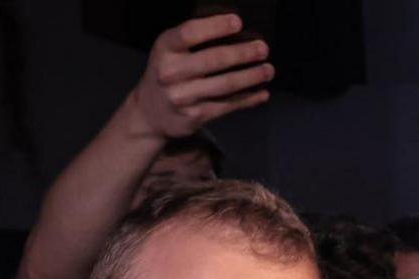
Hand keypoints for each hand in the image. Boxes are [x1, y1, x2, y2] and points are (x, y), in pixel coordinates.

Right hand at [125, 14, 273, 140]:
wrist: (150, 113)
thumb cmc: (168, 73)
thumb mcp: (170, 51)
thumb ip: (193, 41)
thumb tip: (236, 32)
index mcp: (165, 49)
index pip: (190, 33)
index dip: (216, 26)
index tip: (238, 23)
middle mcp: (171, 72)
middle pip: (214, 60)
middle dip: (243, 53)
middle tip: (263, 49)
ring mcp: (183, 97)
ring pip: (225, 85)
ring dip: (251, 77)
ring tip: (268, 70)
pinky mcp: (195, 116)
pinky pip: (228, 105)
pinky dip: (248, 99)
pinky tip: (261, 93)